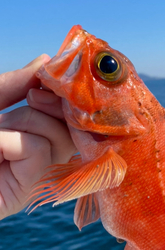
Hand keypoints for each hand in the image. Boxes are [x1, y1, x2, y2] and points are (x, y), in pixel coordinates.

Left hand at [0, 56, 75, 219]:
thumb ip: (13, 85)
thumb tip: (46, 61)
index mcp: (29, 131)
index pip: (65, 112)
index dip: (64, 94)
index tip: (50, 76)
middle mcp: (38, 151)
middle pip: (72, 123)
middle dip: (53, 102)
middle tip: (32, 97)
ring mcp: (35, 172)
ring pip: (62, 135)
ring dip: (29, 120)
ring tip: (0, 129)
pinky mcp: (27, 187)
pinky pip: (39, 149)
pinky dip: (13, 141)